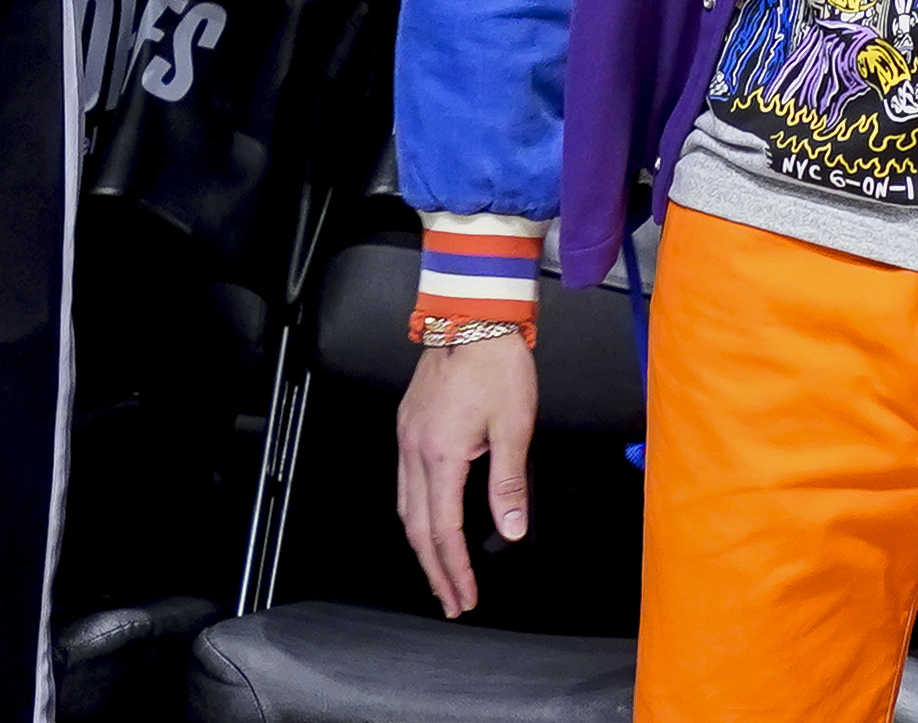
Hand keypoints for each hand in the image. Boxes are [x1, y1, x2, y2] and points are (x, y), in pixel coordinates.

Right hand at [396, 333, 537, 616]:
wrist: (473, 317)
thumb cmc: (498, 365)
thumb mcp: (514, 426)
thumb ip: (509, 484)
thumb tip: (511, 532)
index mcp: (440, 455)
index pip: (443, 530)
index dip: (455, 569)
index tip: (465, 597)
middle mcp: (413, 451)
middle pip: (416, 528)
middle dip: (434, 570)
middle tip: (451, 601)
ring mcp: (406, 437)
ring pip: (405, 507)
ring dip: (421, 544)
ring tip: (439, 571)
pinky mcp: (407, 424)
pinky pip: (403, 482)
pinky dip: (414, 512)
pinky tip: (427, 519)